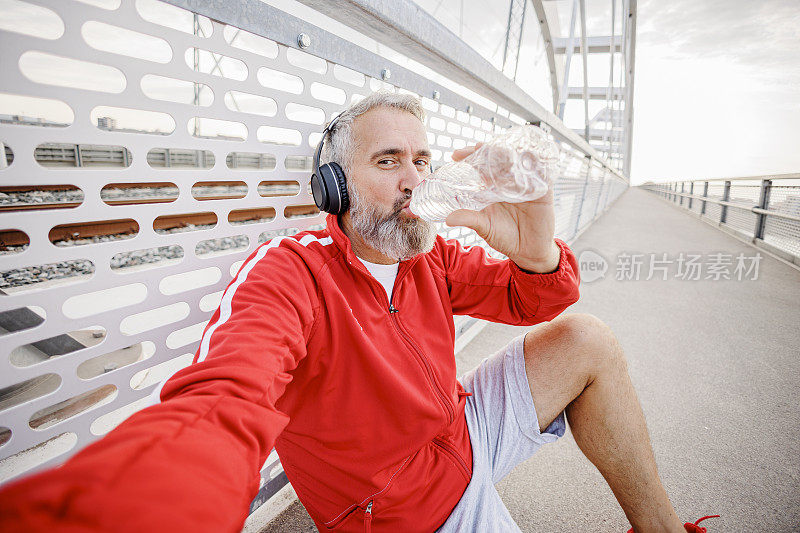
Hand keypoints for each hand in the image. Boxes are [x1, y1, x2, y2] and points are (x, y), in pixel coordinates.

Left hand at [444, 144, 559, 272]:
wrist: (529, 252)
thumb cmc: (505, 238)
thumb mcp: (485, 227)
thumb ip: (469, 219)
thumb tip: (448, 219)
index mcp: (493, 187)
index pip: (481, 166)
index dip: (471, 157)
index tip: (456, 154)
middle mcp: (509, 182)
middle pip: (499, 159)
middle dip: (488, 151)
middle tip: (476, 148)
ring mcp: (526, 184)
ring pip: (519, 162)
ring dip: (510, 153)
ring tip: (499, 151)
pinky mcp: (543, 191)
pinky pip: (542, 174)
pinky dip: (536, 165)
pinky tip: (527, 158)